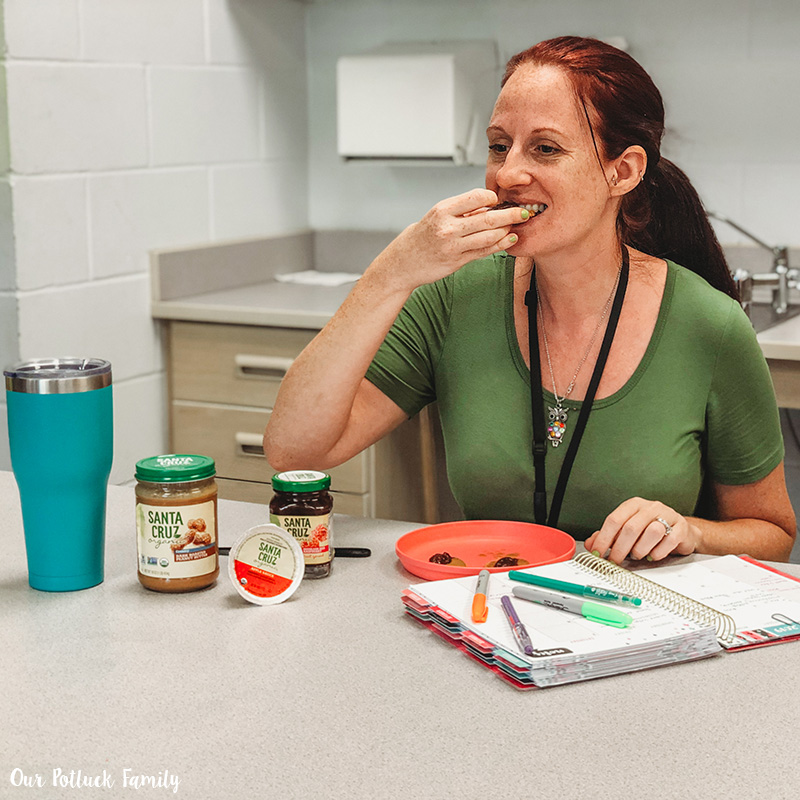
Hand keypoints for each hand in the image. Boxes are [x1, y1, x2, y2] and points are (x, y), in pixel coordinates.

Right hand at [373, 189, 528, 291]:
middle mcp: (448, 227)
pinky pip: (485, 251)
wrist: (404, 261)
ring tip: (518, 226)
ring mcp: (454, 246)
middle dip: (511, 214)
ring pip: (489, 236)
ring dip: (508, 230)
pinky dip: (500, 245)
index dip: (493, 197)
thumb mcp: (438, 215)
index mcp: (443, 210)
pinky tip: (509, 240)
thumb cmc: (424, 235)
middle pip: (488, 218)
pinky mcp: (458, 261)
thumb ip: (463, 209)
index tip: (500, 200)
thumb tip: (490, 203)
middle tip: (527, 211)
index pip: (477, 197)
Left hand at [584, 497, 700, 563]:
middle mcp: (650, 507)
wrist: (681, 531)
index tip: (597, 552)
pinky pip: (669, 541)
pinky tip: (652, 555)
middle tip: (615, 561)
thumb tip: (591, 545)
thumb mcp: (628, 530)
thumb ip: (609, 536)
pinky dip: (658, 552)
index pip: (614, 519)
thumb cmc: (651, 530)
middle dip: (620, 548)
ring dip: (640, 549)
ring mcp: (668, 515)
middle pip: (631, 527)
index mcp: (633, 505)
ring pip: (651, 532)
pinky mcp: (682, 528)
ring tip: (637, 555)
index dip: (604, 538)